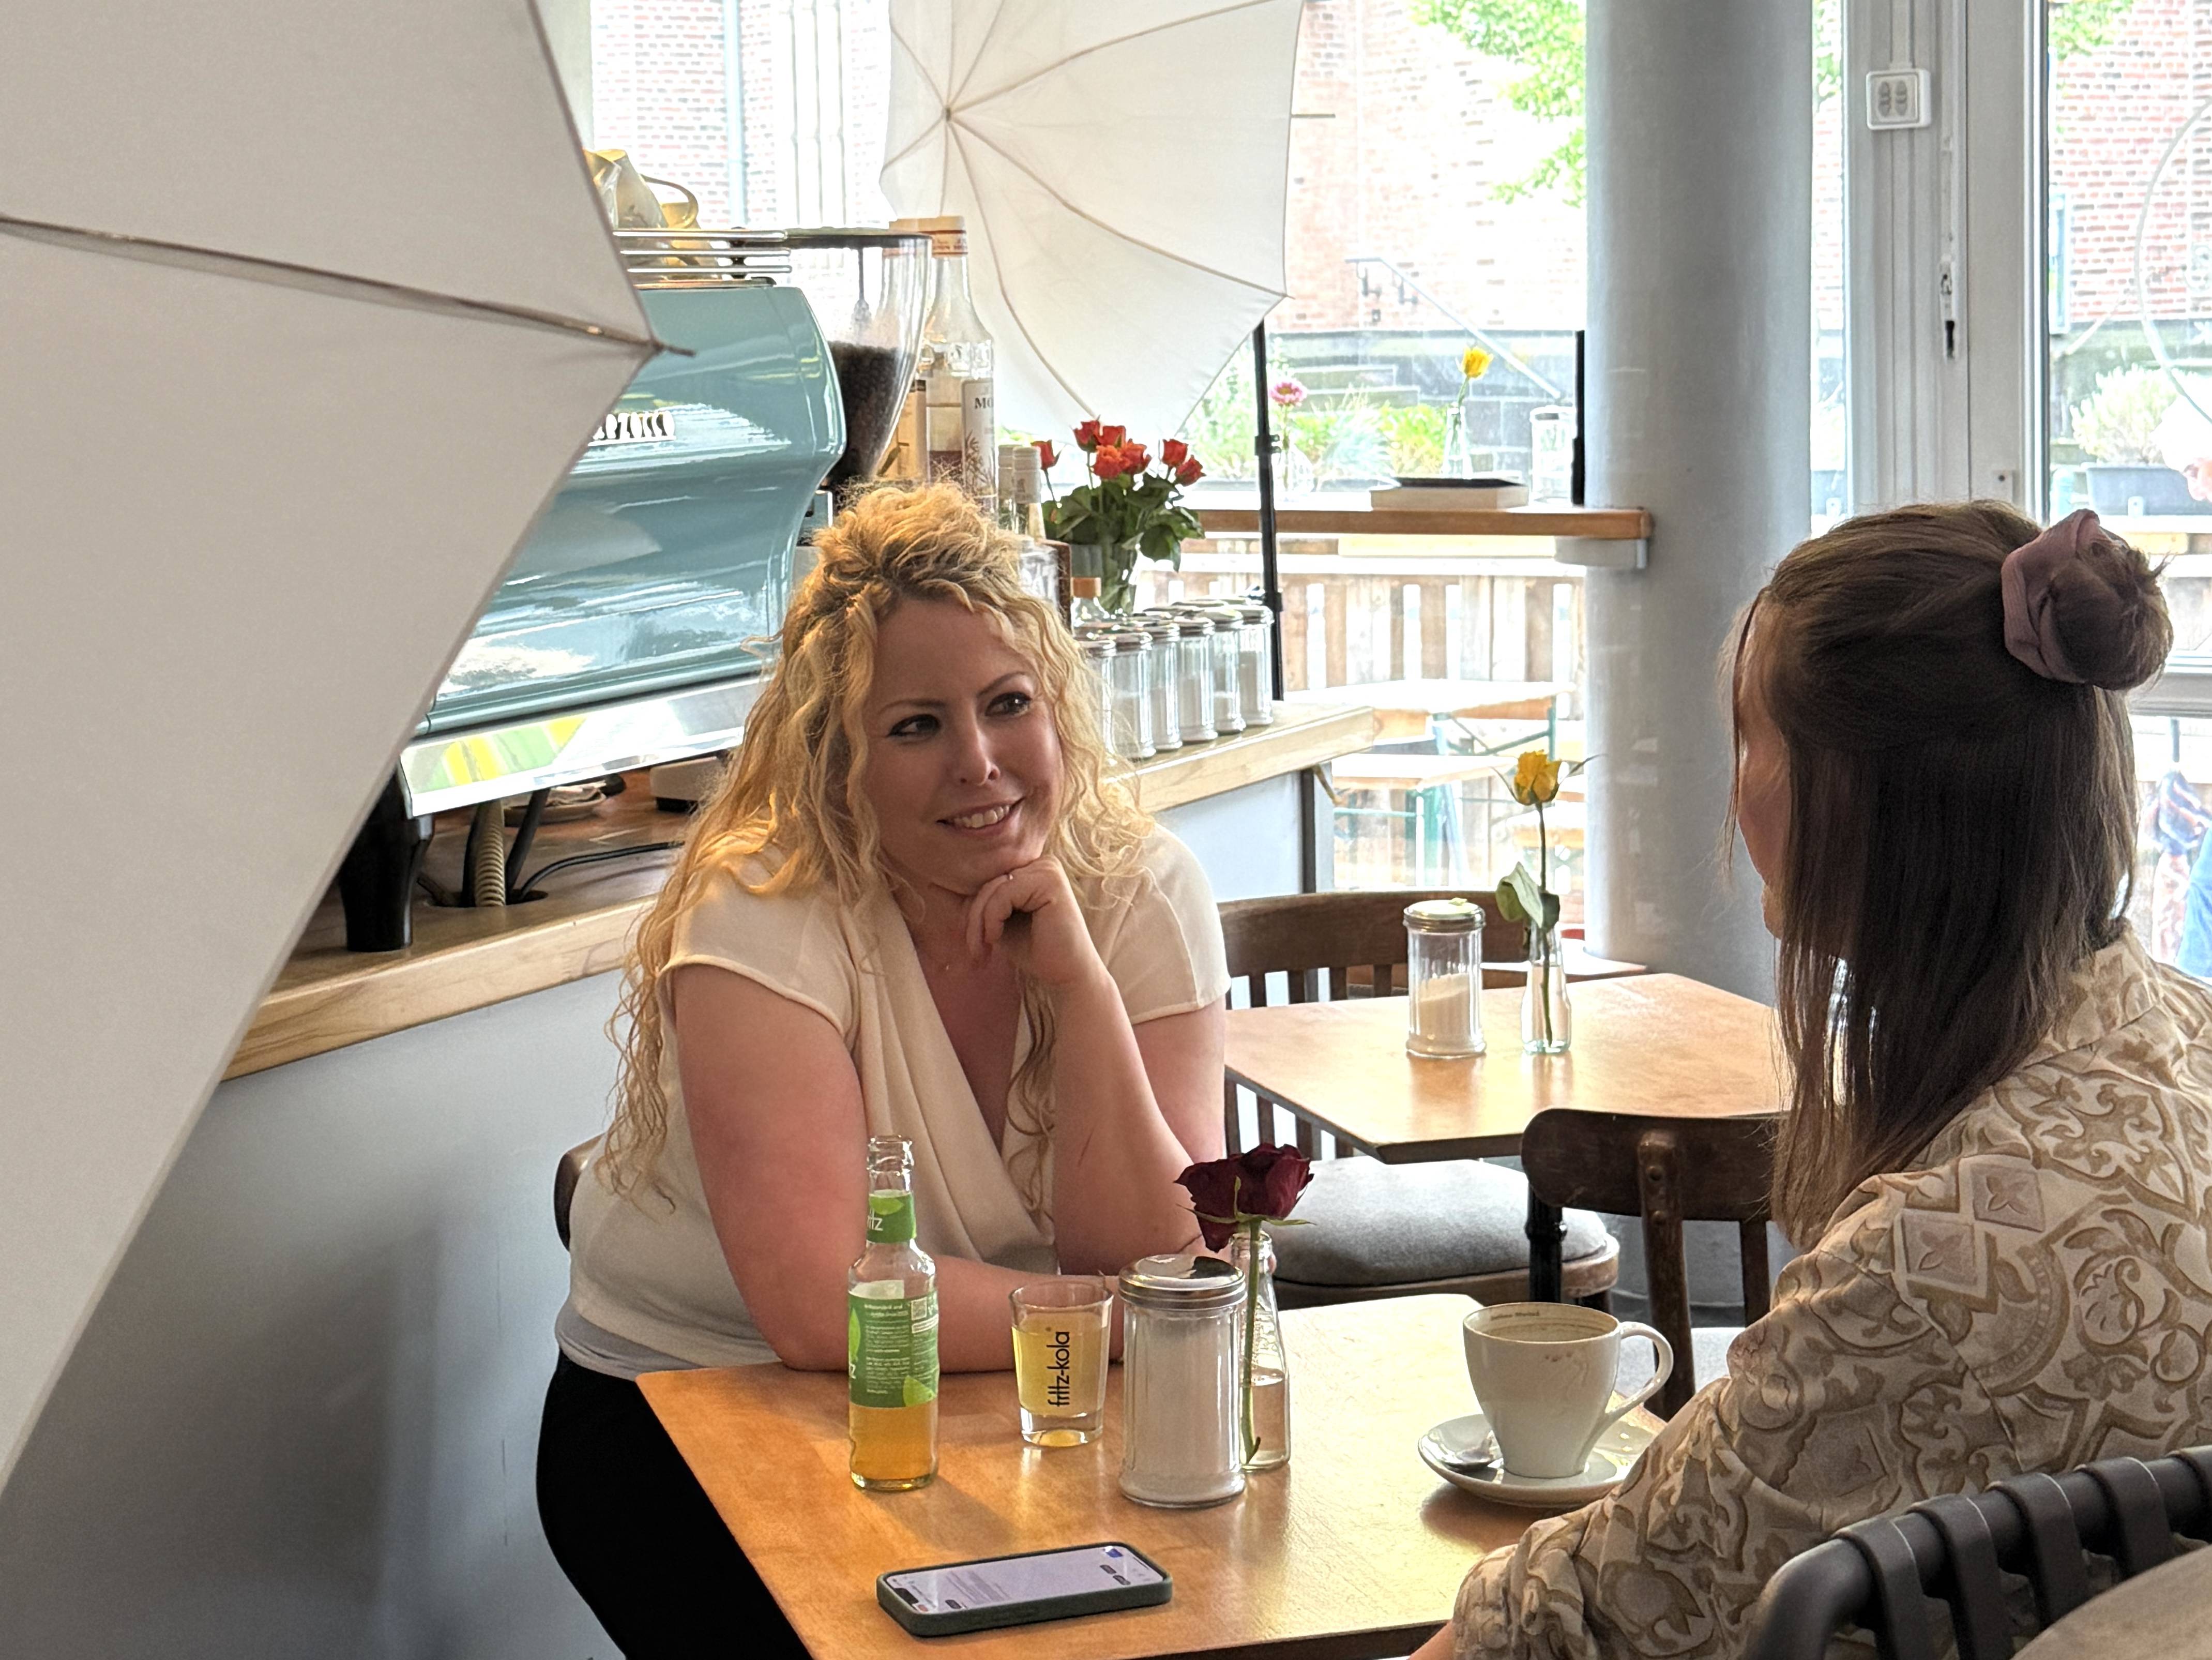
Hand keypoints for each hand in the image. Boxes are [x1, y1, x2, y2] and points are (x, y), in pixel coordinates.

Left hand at [963, 856, 1101, 988]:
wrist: (1068, 976)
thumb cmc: (1035, 951)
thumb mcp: (1000, 922)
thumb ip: (982, 904)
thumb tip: (940, 885)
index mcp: (1032, 870)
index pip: (989, 880)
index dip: (973, 910)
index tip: (973, 942)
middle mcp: (1042, 863)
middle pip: (988, 882)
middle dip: (973, 918)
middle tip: (975, 951)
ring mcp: (1048, 869)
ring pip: (992, 888)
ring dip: (979, 922)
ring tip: (982, 950)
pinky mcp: (1050, 881)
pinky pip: (1002, 894)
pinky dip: (991, 920)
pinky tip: (996, 939)